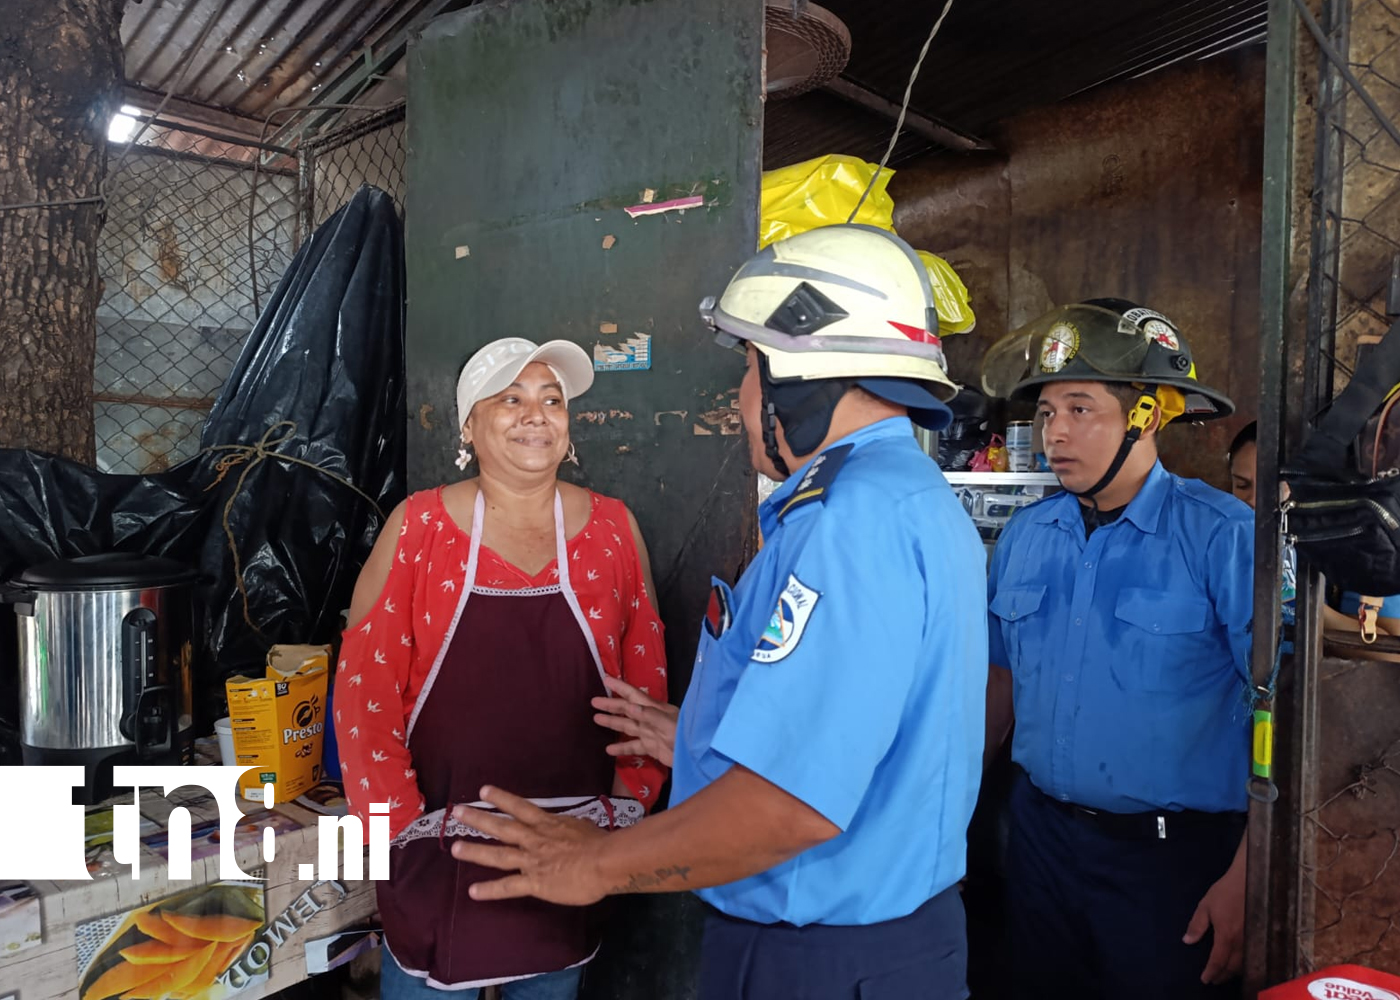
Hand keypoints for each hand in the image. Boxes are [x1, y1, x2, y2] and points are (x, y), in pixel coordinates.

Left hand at [449, 786, 608, 905]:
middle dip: (478, 819)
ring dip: (475, 851)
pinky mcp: (534, 883)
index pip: (520, 807)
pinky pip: (508, 887)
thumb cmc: (600, 843)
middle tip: (457, 812)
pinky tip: (473, 892)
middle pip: (501, 827)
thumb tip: (571, 825)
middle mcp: (534, 839)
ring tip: (455, 848)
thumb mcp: (582, 826)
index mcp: (547, 824)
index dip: (501, 798)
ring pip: (498, 854)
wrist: (605, 861)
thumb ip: (570, 826)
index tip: (483, 790)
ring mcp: (531, 861)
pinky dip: (490, 889)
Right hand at [592, 675, 678, 766]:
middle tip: (593, 702)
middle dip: (611, 705)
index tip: (606, 679)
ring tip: (596, 720)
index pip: (633, 695)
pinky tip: (609, 750)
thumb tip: (629, 707)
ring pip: (627, 726)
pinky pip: (633, 747)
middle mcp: (649, 718)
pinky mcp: (651, 748)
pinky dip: (621, 748)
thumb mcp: (667, 723)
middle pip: (627, 710)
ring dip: (612, 723)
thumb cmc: (683, 734)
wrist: (695, 755)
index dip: (620, 687)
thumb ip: (649, 715)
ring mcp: (650, 733)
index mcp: (654, 708)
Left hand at [1183, 854, 1245, 983]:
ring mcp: (1253, 939)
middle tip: (1213, 979)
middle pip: (1232, 967)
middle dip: (1222, 975)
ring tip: (1224, 974)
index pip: (1218, 961)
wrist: (1250, 880)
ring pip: (1244, 964)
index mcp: (1226, 935)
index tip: (1205, 979)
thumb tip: (1187, 941)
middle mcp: (1241, 941)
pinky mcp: (1260, 935)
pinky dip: (1245, 964)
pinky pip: (1253, 956)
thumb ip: (1196, 925)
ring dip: (1233, 972)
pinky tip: (1240, 963)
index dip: (1211, 972)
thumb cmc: (1225, 891)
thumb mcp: (1205, 906)